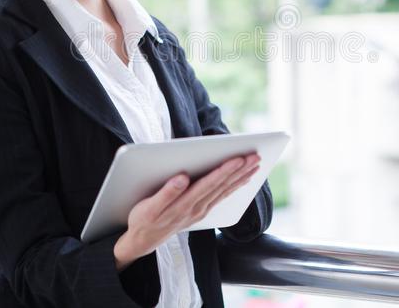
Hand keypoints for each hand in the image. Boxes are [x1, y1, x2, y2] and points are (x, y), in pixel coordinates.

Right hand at [113, 152, 260, 270]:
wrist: (143, 241)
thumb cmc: (144, 220)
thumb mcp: (149, 207)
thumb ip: (166, 192)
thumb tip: (182, 177)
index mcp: (184, 204)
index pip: (209, 184)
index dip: (224, 170)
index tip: (238, 158)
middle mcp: (197, 208)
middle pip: (221, 186)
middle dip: (239, 170)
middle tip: (255, 156)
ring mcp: (201, 211)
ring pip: (225, 191)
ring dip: (240, 177)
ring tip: (255, 164)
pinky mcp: (201, 211)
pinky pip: (222, 196)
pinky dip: (234, 186)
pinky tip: (242, 179)